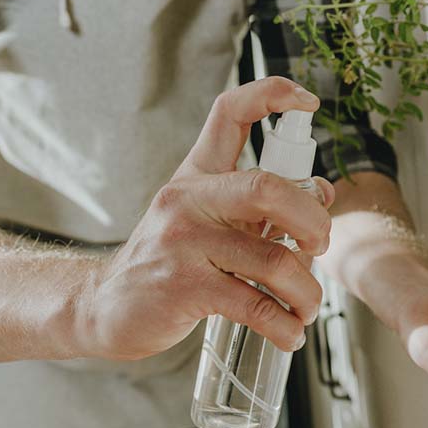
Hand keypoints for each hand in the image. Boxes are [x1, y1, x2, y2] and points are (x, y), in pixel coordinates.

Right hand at [75, 78, 335, 359]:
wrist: (105, 307)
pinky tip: (289, 333)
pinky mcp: (185, 288)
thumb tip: (323, 192)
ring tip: (306, 308)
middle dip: (314, 222)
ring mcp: (184, 243)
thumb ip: (262, 205)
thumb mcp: (210, 221)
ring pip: (275, 261)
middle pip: (269, 189)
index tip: (308, 101)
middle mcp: (189, 199)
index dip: (272, 95)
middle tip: (320, 246)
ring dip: (307, 291)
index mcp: (198, 174)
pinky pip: (256, 305)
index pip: (230, 113)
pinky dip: (285, 325)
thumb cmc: (171, 261)